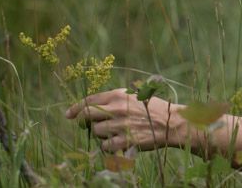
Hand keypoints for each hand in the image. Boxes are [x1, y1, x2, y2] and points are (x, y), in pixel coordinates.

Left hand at [65, 88, 184, 151]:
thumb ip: (115, 99)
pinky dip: (108, 145)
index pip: (89, 100)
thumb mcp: (135, 96)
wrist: (171, 123)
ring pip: (95, 131)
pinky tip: (118, 141)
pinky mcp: (124, 140)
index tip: (69, 114)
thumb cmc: (154, 108)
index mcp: (119, 95)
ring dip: (99, 134)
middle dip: (81, 121)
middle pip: (86, 115)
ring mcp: (120, 125)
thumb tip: (95, 106)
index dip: (76, 108)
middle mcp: (117, 108)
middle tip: (83, 125)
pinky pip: (105, 145)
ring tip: (111, 132)